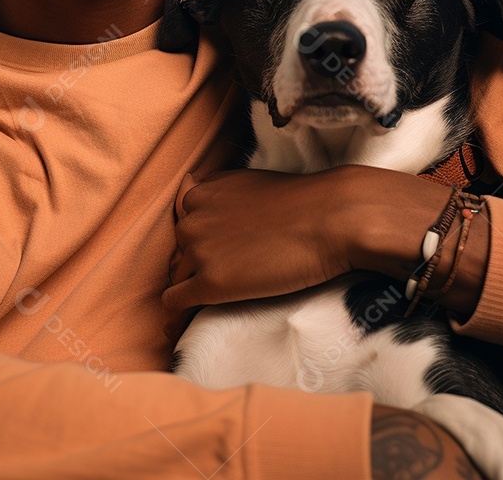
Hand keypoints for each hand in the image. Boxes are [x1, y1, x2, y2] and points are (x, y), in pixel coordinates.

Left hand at [162, 167, 354, 338]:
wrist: (328, 219)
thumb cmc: (299, 201)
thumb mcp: (248, 181)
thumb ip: (217, 188)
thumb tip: (190, 183)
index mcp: (202, 194)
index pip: (184, 221)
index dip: (200, 238)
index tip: (217, 252)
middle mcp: (193, 220)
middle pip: (180, 250)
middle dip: (197, 263)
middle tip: (226, 276)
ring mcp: (199, 251)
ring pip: (178, 276)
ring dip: (192, 288)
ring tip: (208, 302)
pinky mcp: (210, 283)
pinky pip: (174, 302)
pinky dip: (176, 313)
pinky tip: (184, 322)